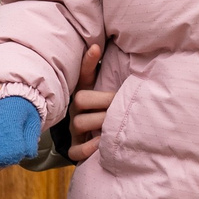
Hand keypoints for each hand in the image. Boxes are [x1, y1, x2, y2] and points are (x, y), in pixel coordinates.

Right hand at [67, 42, 114, 163]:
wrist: (100, 141)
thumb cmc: (110, 113)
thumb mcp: (112, 94)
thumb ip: (116, 80)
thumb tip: (124, 59)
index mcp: (86, 93)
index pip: (84, 75)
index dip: (88, 62)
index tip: (96, 48)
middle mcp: (76, 110)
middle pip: (80, 99)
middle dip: (103, 101)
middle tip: (120, 105)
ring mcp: (74, 129)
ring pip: (79, 123)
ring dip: (99, 124)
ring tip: (115, 126)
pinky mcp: (75, 147)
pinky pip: (75, 150)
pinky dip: (88, 149)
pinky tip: (102, 144)